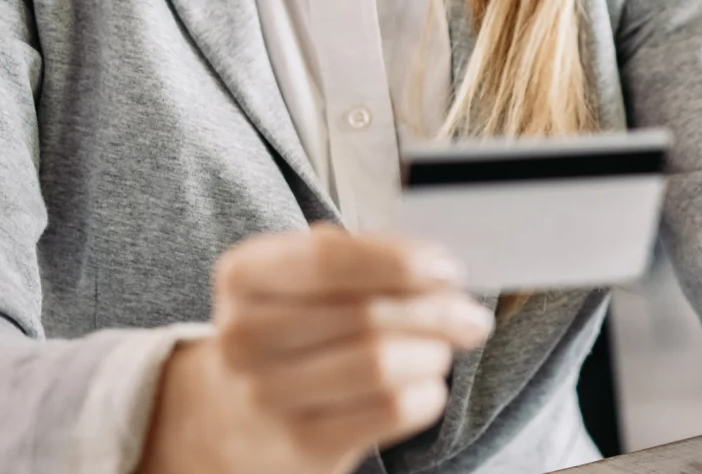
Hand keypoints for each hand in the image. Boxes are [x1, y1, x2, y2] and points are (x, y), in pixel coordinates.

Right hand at [140, 224, 493, 473]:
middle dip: (436, 312)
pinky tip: (424, 384)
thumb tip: (437, 269)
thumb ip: (361, 256)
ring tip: (441, 350)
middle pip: (365, 315)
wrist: (231, 414)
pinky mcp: (300, 445)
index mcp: (244, 276)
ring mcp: (267, 396)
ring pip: (381, 366)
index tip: (447, 269)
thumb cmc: (288, 328)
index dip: (398, 262)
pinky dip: (426, 394)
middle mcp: (245, 336)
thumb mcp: (300, 275)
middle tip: (470, 316)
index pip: (328, 260)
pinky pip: (389, 411)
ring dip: (432, 353)